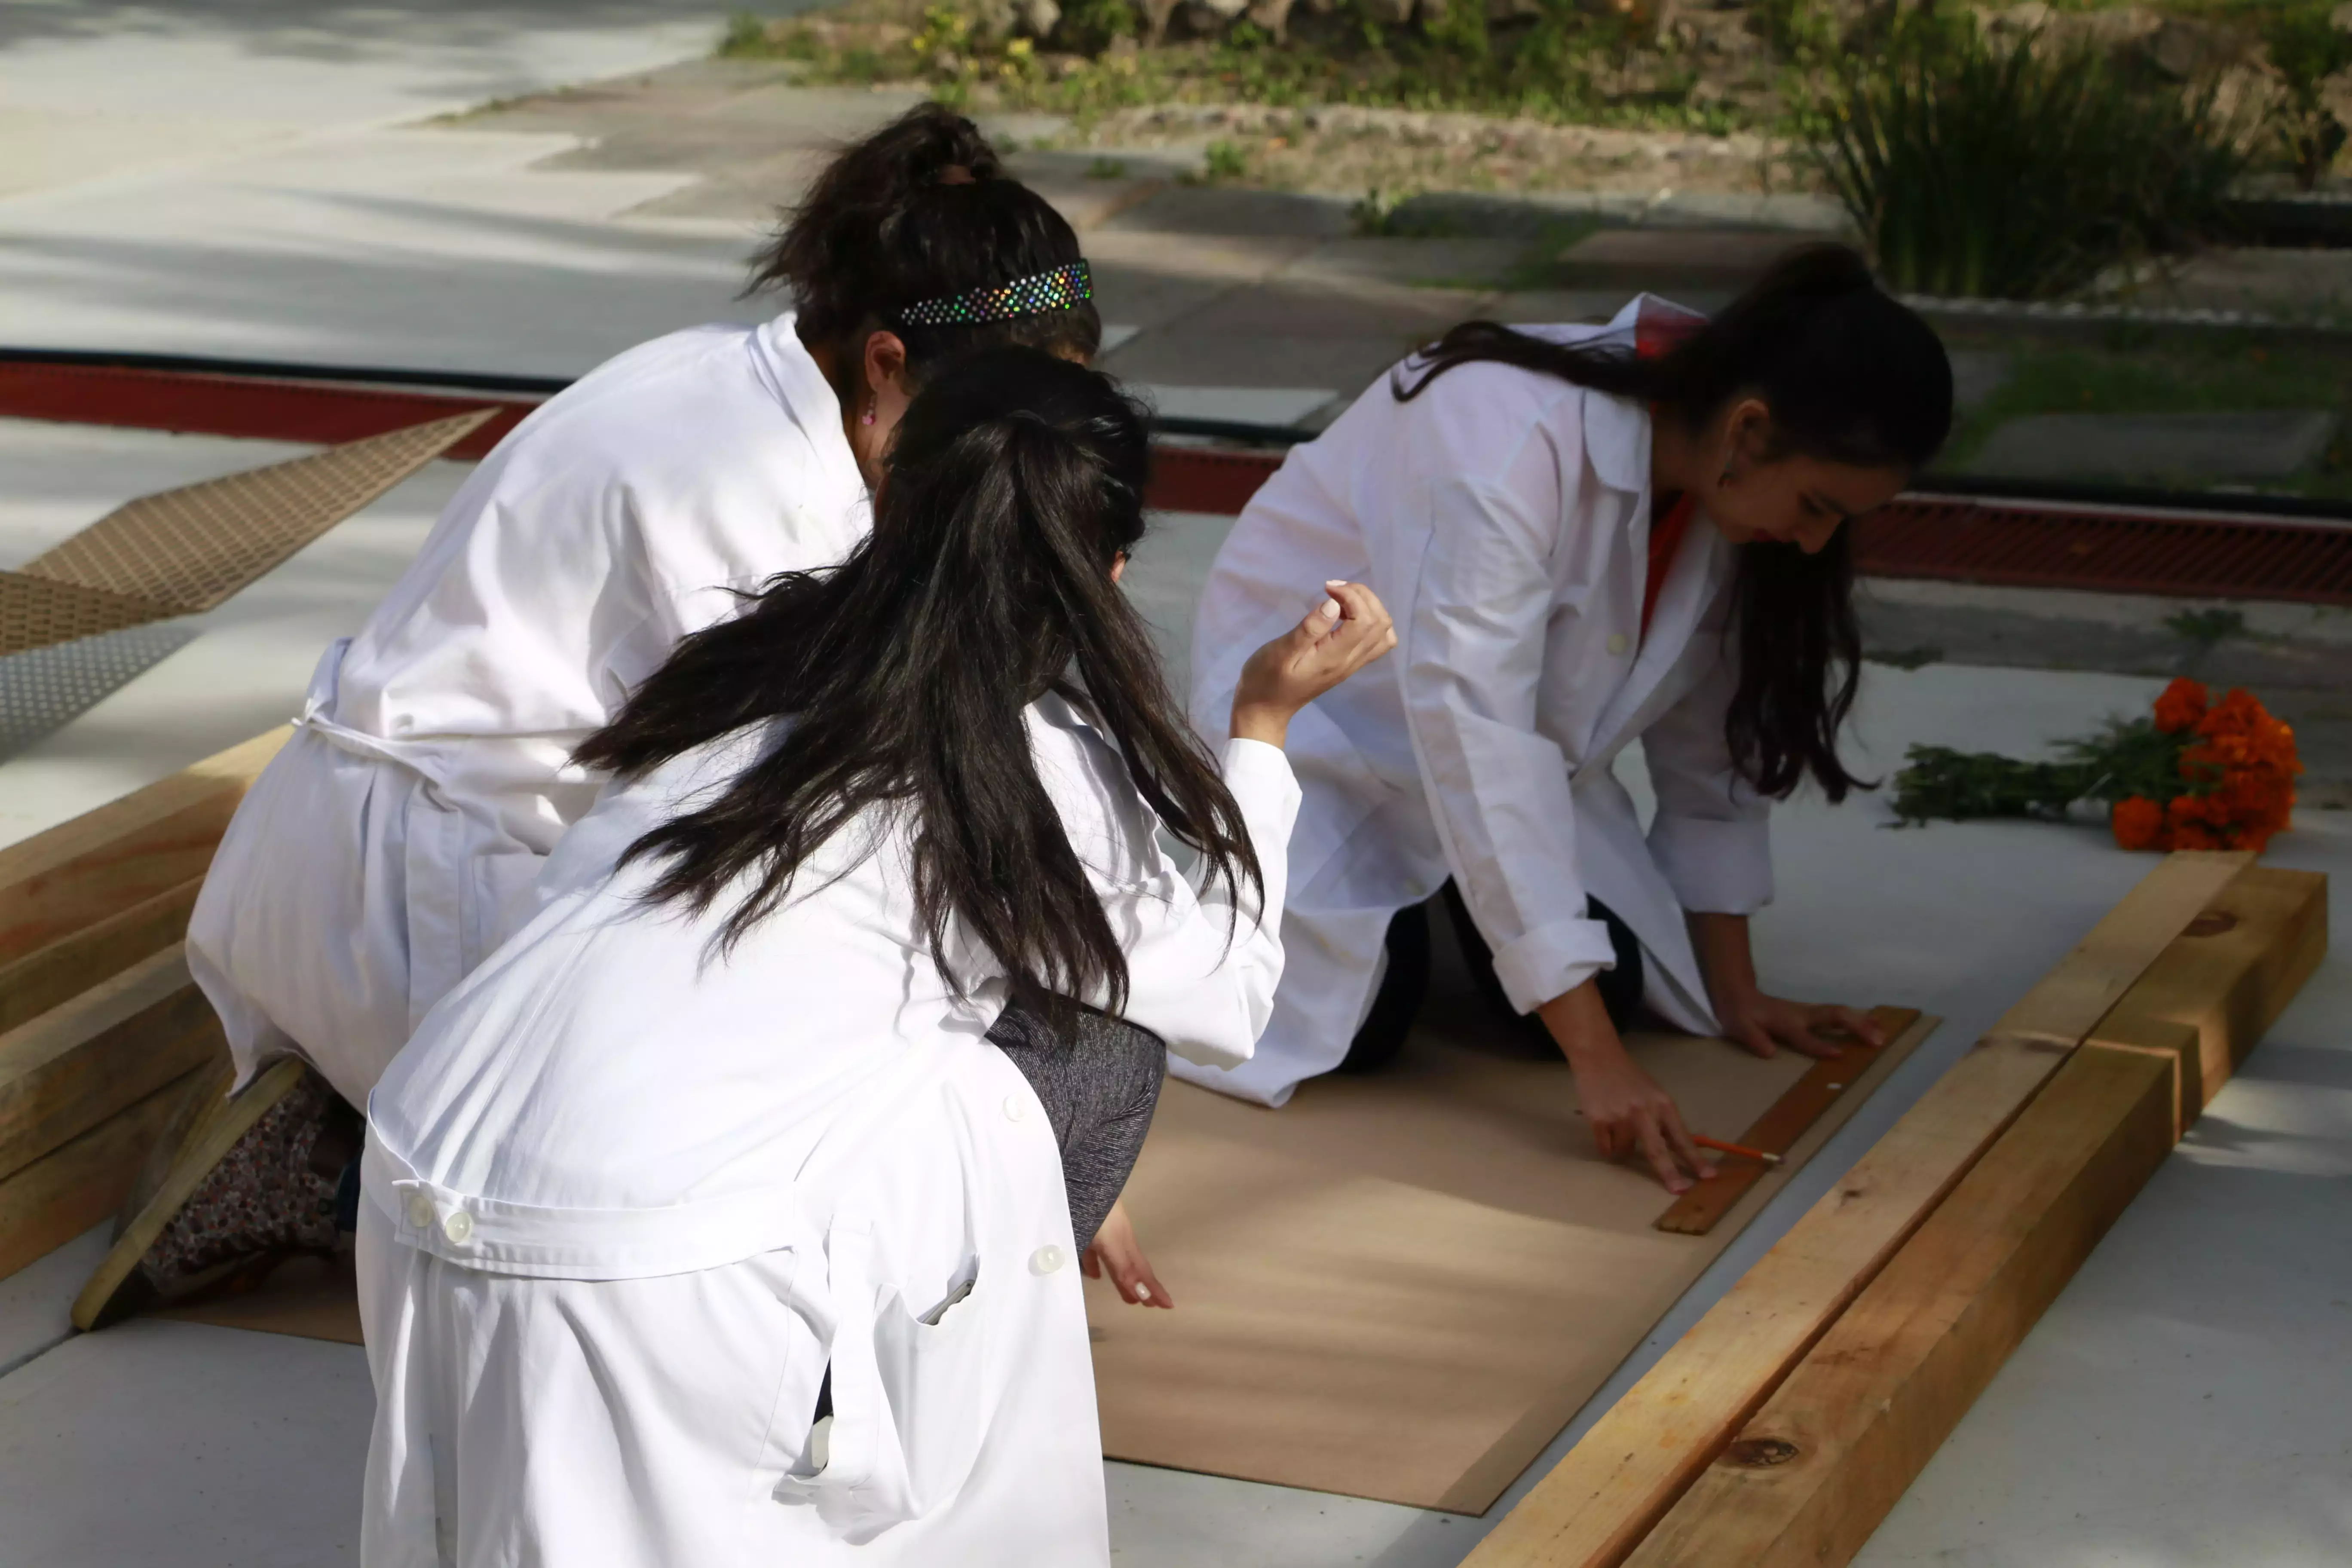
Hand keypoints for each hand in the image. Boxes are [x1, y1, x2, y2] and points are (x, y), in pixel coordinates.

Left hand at [1081, 1199, 1171, 1308]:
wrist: (1078, 1167)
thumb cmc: (1082, 1203)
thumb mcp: (1097, 1238)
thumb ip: (1114, 1265)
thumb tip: (1137, 1292)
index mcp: (1116, 1239)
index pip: (1136, 1271)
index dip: (1149, 1289)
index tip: (1167, 1306)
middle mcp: (1117, 1233)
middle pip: (1133, 1264)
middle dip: (1145, 1285)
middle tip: (1155, 1304)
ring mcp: (1108, 1224)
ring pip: (1120, 1256)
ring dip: (1126, 1276)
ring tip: (1129, 1295)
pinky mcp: (1096, 1216)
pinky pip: (1102, 1246)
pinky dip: (1101, 1263)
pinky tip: (1095, 1273)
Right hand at [1230, 581, 1395, 746]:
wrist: (1265, 709)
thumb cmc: (1266, 679)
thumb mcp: (1281, 652)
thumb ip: (1310, 629)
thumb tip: (1334, 605)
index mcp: (1335, 657)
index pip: (1364, 620)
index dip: (1351, 596)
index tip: (1326, 588)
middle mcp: (1350, 661)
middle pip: (1380, 623)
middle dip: (1362, 597)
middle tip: (1334, 589)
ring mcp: (1352, 664)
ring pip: (1383, 632)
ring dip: (1369, 608)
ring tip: (1342, 600)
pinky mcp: (1348, 664)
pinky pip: (1375, 641)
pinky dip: (1368, 621)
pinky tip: (1344, 616)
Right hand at [1568, 1042, 1716, 1193]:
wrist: (1599, 1059)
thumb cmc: (1630, 1079)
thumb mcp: (1655, 1096)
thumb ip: (1663, 1121)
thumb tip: (1675, 1151)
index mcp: (1663, 1105)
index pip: (1682, 1138)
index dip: (1695, 1159)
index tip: (1708, 1176)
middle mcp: (1643, 1112)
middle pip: (1657, 1152)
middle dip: (1669, 1174)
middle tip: (1678, 1190)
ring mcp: (1620, 1117)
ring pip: (1625, 1151)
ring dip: (1623, 1145)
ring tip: (1617, 1123)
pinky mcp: (1599, 1120)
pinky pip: (1606, 1148)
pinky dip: (1606, 1142)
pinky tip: (1604, 1123)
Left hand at [1714, 990, 1884, 1060]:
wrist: (1737, 993)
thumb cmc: (1739, 1015)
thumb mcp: (1740, 1028)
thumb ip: (1754, 1039)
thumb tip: (1770, 1052)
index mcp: (1785, 1022)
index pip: (1805, 1036)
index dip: (1820, 1045)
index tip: (1839, 1055)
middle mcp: (1801, 1015)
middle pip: (1834, 1016)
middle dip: (1856, 1027)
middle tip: (1877, 1042)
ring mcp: (1808, 1012)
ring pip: (1839, 1013)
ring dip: (1861, 1023)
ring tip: (1883, 1035)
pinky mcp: (1811, 1013)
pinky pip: (1837, 1015)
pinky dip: (1856, 1019)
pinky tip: (1872, 1025)